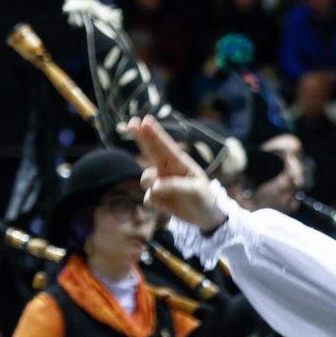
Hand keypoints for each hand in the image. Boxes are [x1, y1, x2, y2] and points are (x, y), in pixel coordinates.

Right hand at [128, 116, 226, 231]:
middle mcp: (167, 170)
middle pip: (151, 150)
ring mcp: (160, 182)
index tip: (146, 120)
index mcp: (180, 163)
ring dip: (151, 184)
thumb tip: (154, 187)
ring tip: (162, 191)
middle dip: (141, 137)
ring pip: (146, 179)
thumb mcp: (195, 192)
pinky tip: (165, 206)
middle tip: (131, 123)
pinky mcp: (157, 197)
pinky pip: (148, 197)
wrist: (204, 216)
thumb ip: (175, 186)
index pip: (165, 146)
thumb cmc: (204, 198)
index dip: (155, 133)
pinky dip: (154, 202)